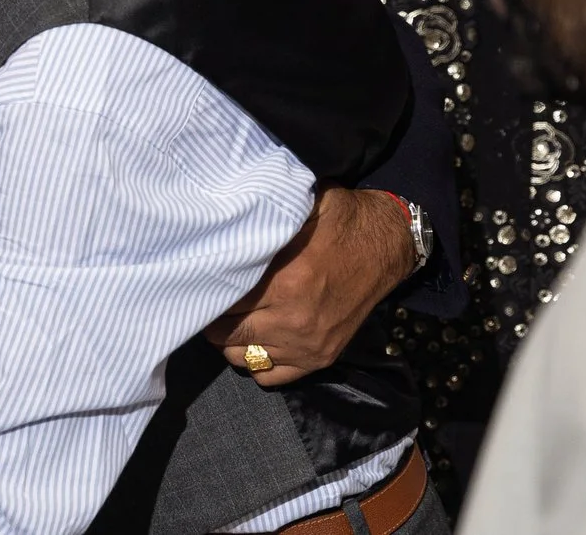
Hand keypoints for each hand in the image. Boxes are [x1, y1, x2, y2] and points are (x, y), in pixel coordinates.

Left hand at [203, 187, 416, 386]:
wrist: (386, 247)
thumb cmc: (339, 222)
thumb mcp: (300, 209)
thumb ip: (261, 223)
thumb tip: (220, 222)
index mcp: (286, 285)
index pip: (223, 302)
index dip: (206, 290)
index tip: (199, 280)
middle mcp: (295, 322)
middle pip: (227, 335)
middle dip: (212, 317)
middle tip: (210, 298)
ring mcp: (308, 346)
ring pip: (243, 358)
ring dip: (232, 340)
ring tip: (231, 317)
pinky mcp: (320, 358)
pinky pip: (271, 377)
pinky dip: (256, 361)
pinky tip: (255, 337)